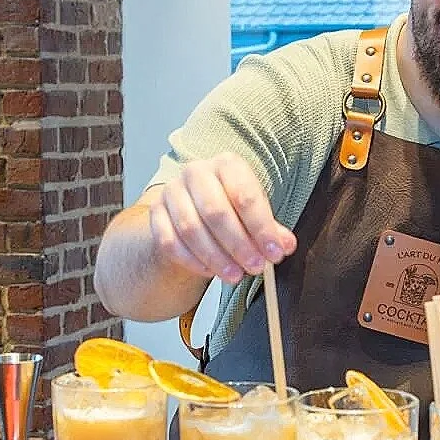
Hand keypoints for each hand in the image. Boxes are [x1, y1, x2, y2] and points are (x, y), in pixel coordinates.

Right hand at [146, 152, 296, 284]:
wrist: (192, 208)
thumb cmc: (229, 207)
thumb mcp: (254, 213)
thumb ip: (271, 230)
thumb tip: (285, 244)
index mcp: (227, 165)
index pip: (245, 196)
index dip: (262, 228)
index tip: (274, 252)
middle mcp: (197, 172)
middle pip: (216, 212)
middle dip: (239, 245)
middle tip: (255, 267)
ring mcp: (172, 192)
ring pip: (191, 229)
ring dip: (216, 257)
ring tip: (235, 275)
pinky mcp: (155, 214)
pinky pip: (170, 242)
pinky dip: (192, 261)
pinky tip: (209, 272)